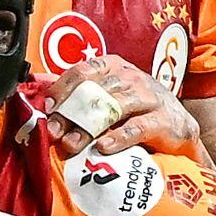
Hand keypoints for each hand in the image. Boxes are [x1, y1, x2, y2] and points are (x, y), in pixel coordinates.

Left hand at [49, 56, 199, 159]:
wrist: (179, 128)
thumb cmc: (137, 112)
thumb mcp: (106, 96)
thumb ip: (75, 92)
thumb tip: (36, 86)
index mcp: (115, 67)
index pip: (84, 71)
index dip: (63, 88)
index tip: (48, 108)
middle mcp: (132, 78)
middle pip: (95, 92)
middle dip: (71, 113)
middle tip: (54, 132)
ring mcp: (149, 97)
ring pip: (113, 109)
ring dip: (89, 128)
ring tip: (72, 144)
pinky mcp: (163, 120)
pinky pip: (137, 128)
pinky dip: (118, 138)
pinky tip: (103, 148)